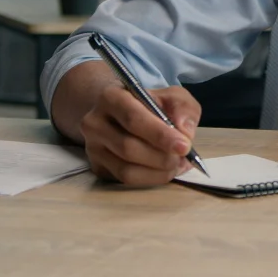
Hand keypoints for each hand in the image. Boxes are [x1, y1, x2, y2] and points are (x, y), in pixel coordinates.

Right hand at [80, 85, 201, 185]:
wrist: (122, 114)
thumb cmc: (150, 104)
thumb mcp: (172, 96)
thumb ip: (183, 108)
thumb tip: (185, 132)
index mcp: (111, 98)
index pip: (134, 119)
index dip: (160, 135)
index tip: (184, 146)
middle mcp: (94, 123)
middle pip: (128, 147)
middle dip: (162, 157)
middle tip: (183, 158)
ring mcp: (93, 147)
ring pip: (126, 170)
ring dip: (158, 172)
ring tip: (177, 164)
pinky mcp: (97, 167)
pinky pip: (125, 180)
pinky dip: (150, 179)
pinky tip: (165, 170)